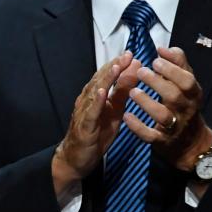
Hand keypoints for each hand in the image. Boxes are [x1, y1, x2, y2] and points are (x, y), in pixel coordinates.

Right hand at [52, 52, 140, 197]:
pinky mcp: (84, 126)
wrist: (77, 158)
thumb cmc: (96, 133)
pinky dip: (95, 102)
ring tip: (116, 68)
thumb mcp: (114, 112)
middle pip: (100, 80)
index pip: (106, 76)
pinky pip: (90, 112)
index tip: (130, 54)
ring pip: (94, 92)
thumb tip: (134, 73)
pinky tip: (101, 92)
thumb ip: (122, 94)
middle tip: (127, 55)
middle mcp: (87, 99)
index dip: (117, 64)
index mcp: (95, 96)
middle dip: (114, 67)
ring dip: (105, 80)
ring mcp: (84, 112)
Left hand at [123, 46, 211, 171]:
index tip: (155, 60)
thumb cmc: (184, 103)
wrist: (191, 142)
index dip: (172, 70)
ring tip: (132, 91)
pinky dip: (138, 127)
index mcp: (192, 94)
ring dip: (147, 103)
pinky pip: (151, 136)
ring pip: (163, 116)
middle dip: (157, 83)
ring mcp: (175, 127)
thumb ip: (178, 64)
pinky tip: (126, 116)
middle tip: (141, 71)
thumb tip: (164, 48)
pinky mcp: (163, 141)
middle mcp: (185, 110)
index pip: (187, 81)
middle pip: (174, 96)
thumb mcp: (186, 84)